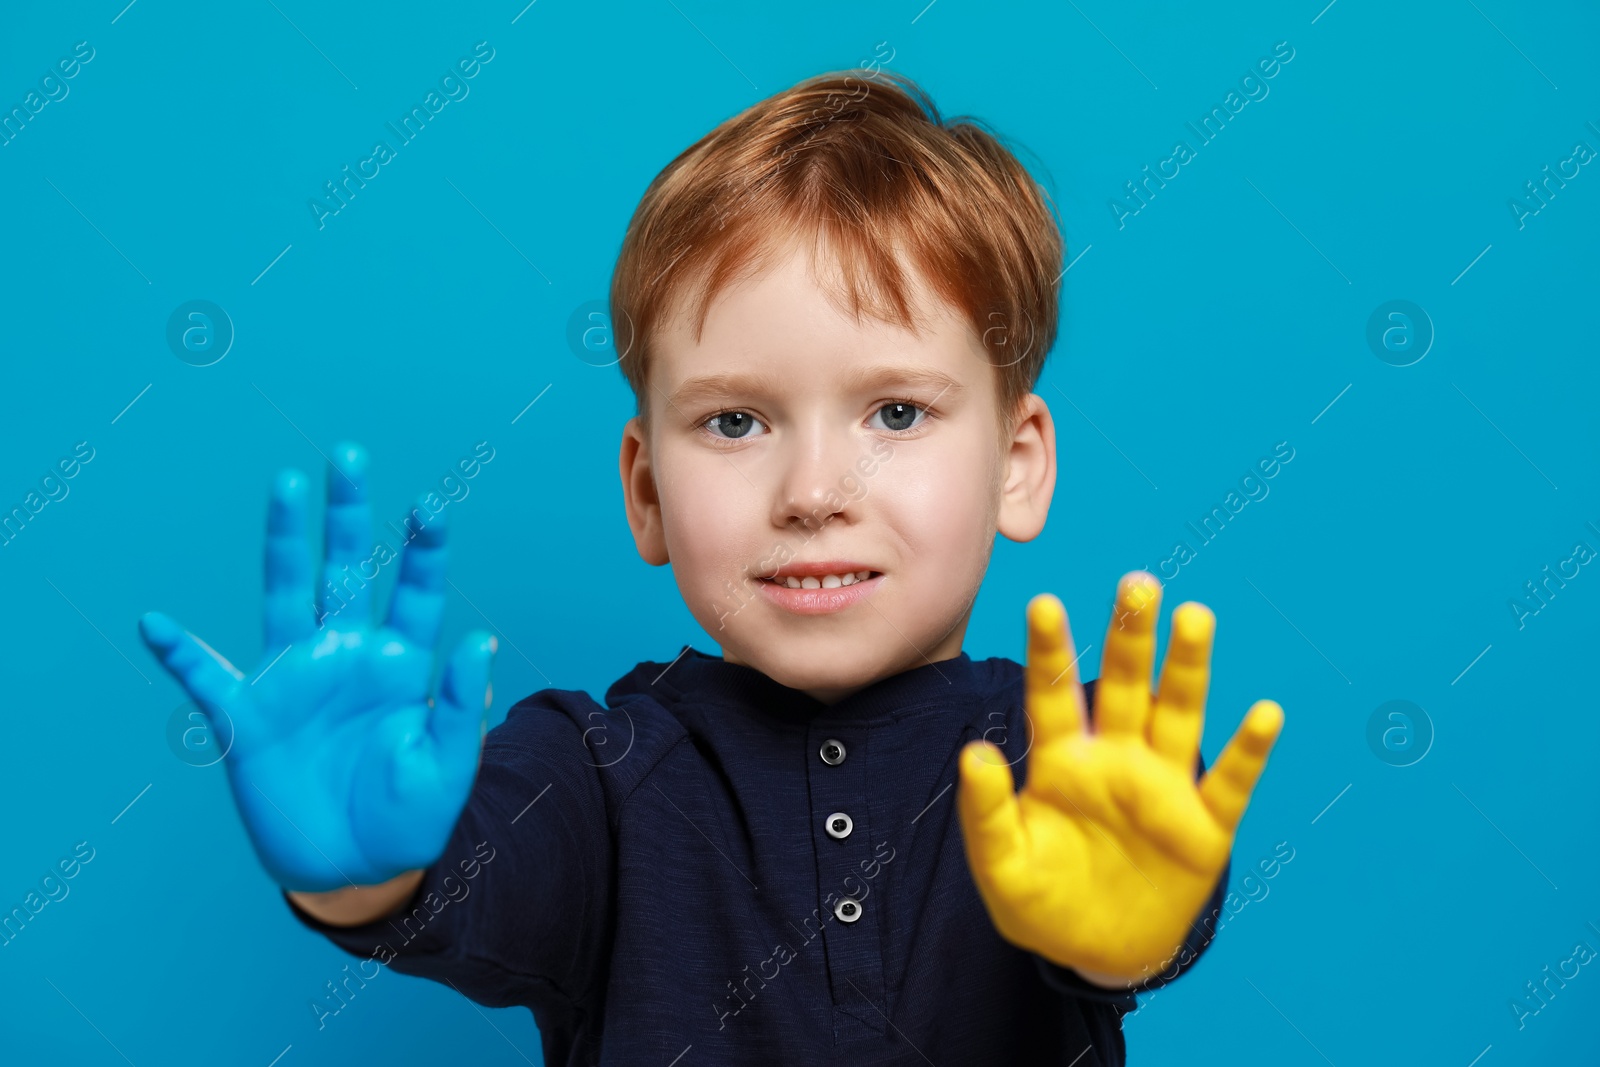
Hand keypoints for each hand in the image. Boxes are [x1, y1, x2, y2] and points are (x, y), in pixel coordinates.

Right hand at [139, 442, 496, 892]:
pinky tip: (155, 624)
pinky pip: (206, 679)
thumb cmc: (409, 815)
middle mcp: (346, 655)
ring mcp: (295, 679)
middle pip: (346, 571)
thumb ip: (459, 705)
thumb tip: (480, 639)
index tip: (431, 503)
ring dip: (283, 542)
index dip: (423, 548)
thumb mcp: (447, 767)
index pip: (415, 592)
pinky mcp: (249, 717)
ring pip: (286, 595)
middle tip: (348, 455)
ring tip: (286, 486)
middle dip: (348, 515)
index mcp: (400, 664)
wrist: (357, 868)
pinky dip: (180, 655)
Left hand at [957, 571, 1282, 982]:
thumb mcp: (1002, 864)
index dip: (1050, 650)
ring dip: (1188, 670)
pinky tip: (1264, 714)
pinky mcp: (1205, 829)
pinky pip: (1230, 782)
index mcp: (1062, 762)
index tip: (1043, 602)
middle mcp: (1116, 760)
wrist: (1096, 954)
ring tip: (1194, 618)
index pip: (1054, 694)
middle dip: (1131, 636)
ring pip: (1179, 715)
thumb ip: (987, 811)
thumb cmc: (1042, 902)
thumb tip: (973, 752)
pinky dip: (1248, 750)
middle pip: (1126, 686)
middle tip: (1137, 584)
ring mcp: (1163, 789)